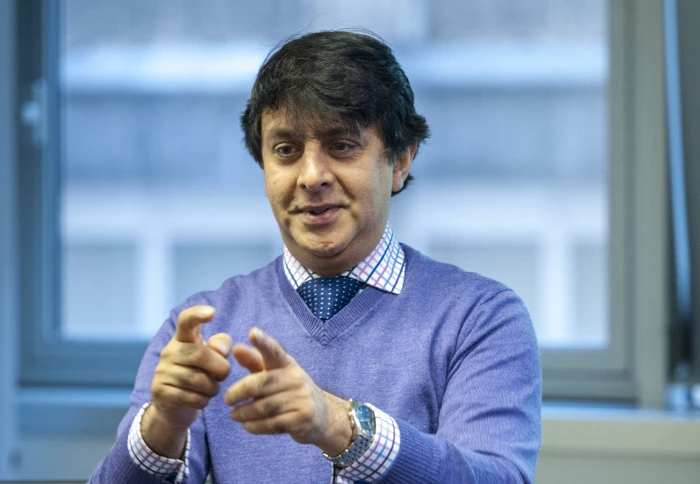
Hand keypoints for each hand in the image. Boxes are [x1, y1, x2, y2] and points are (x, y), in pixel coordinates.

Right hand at [143, 305, 231, 456]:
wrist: (175, 404)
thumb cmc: (200, 373)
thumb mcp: (214, 357)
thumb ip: (221, 346)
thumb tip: (219, 349)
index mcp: (183, 338)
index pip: (186, 320)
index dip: (197, 314)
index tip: (212, 312)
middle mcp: (169, 351)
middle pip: (201, 355)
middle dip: (221, 369)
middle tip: (223, 376)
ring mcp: (161, 371)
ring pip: (198, 380)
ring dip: (213, 388)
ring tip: (212, 389)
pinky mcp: (159, 391)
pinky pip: (191, 397)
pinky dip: (203, 401)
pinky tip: (202, 399)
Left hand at [225, 328, 351, 455]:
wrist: (322, 416)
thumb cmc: (290, 391)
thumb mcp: (275, 374)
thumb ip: (254, 362)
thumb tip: (236, 348)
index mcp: (288, 364)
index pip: (275, 351)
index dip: (264, 342)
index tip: (253, 333)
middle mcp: (296, 378)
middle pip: (260, 384)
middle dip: (239, 393)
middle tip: (227, 400)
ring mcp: (301, 399)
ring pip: (263, 407)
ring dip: (244, 413)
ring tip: (234, 415)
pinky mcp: (301, 419)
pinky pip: (271, 424)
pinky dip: (254, 426)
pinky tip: (247, 425)